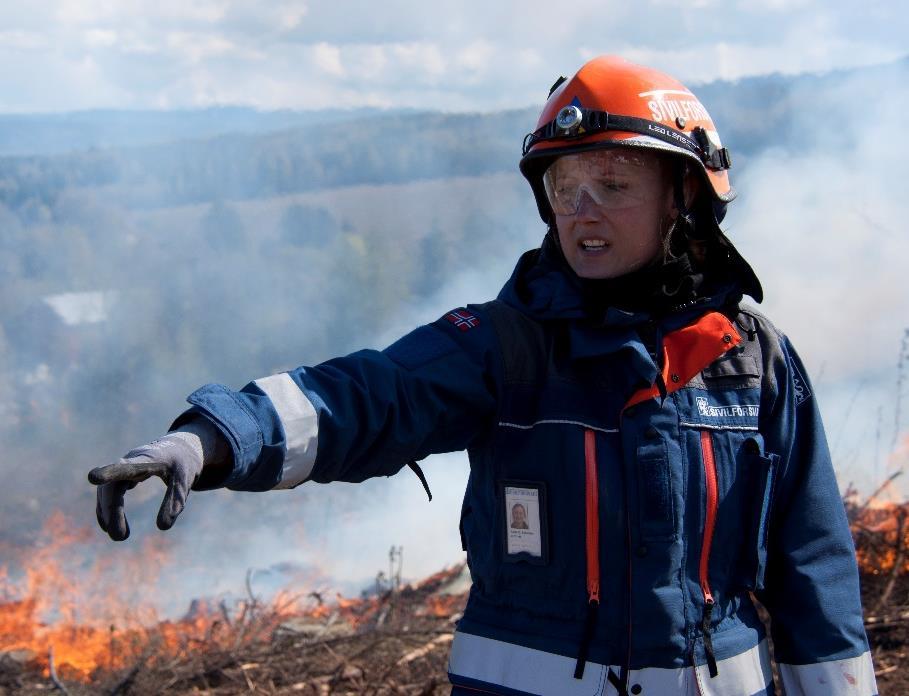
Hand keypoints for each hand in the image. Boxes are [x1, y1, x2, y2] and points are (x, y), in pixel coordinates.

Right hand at [88, 432, 204, 540]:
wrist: (178, 448)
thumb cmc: (183, 463)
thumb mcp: (185, 481)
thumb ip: (175, 501)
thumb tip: (162, 527)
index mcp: (149, 458)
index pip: (127, 466)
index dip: (110, 472)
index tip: (92, 477)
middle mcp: (132, 461)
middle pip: (113, 485)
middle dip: (112, 510)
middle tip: (120, 537)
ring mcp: (124, 467)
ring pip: (108, 490)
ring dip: (109, 513)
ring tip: (120, 536)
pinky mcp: (122, 475)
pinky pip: (108, 492)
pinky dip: (107, 508)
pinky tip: (107, 526)